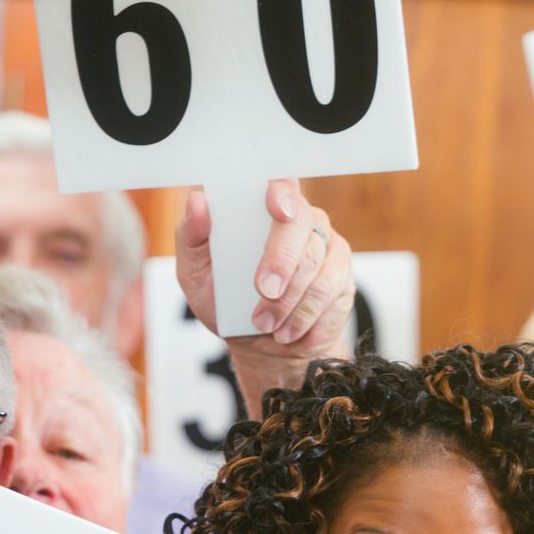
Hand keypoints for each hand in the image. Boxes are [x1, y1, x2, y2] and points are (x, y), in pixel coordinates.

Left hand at [177, 180, 353, 349]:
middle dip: (282, 260)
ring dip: (289, 301)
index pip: (280, 184)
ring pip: (316, 264)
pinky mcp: (342, 278)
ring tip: (267, 323)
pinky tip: (289, 330)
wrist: (260, 349)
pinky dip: (306, 317)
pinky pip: (330, 291)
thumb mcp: (196, 275)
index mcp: (263, 211)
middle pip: (301, 224)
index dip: (282, 192)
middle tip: (264, 291)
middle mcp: (300, 222)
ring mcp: (326, 248)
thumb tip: (197, 202)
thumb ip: (191, 237)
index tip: (277, 210)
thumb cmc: (228, 304)